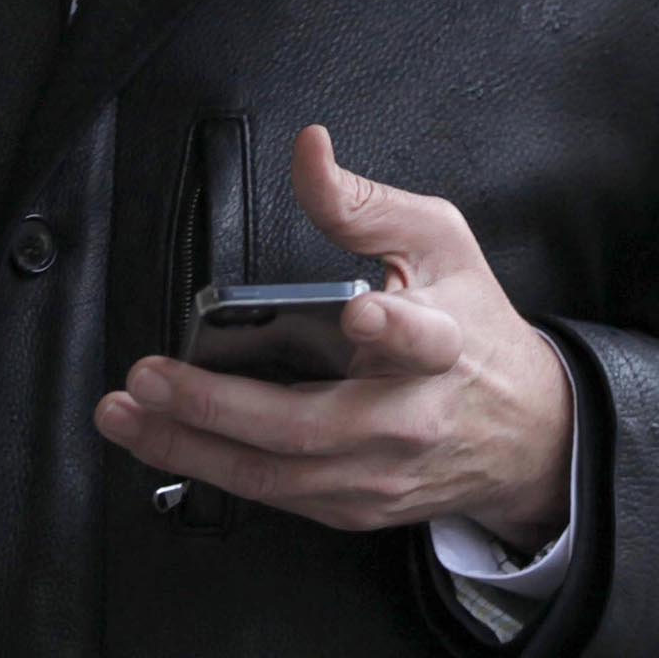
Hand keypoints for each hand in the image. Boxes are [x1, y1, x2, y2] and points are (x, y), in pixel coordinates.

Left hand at [93, 124, 574, 545]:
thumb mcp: (439, 244)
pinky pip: (274, 496)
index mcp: (446, 345)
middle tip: (153, 376)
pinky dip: (211, 469)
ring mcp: (381, 473)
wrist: (527, 433)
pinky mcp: (357, 506)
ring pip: (277, 475)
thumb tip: (309, 151)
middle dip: (220, 405)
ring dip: (191, 447)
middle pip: (313, 425)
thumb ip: (366, 203)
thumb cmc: (475, 328)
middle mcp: (412, 419)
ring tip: (130, 414)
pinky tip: (164, 440)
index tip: (359, 313)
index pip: (424, 339)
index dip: (392, 331)